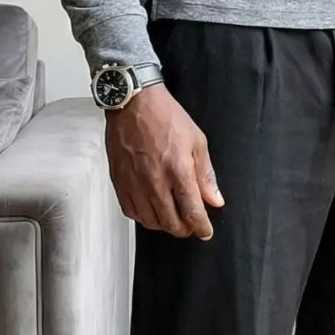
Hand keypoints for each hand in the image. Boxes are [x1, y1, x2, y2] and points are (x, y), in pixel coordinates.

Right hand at [105, 82, 224, 239]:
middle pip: (171, 223)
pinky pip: (131, 212)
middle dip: (185, 229)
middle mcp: (155, 181)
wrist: (134, 102)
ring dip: (164, 225)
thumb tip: (215, 200)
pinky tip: (151, 209)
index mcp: (178, 170)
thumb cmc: (166, 116)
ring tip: (172, 217)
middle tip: (191, 225)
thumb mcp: (196, 140)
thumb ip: (205, 174)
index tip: (205, 232)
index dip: (201, 227)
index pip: (191, 212)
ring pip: (150, 221)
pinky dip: (143, 217)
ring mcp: (134, 183)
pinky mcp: (120, 181)